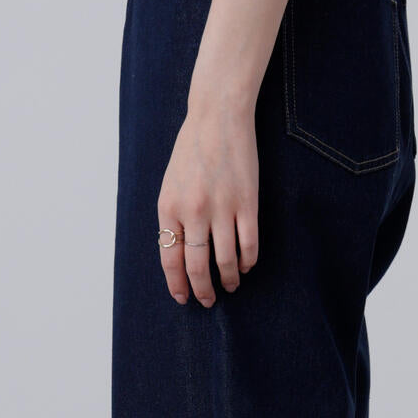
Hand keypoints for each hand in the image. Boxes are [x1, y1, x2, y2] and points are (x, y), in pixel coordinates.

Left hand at [157, 94, 259, 305]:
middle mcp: (193, 212)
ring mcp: (222, 208)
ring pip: (225, 260)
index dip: (178, 284)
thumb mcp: (170, 184)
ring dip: (229, 279)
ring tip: (232, 285)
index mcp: (169, 208)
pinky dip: (248, 260)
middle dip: (203, 290)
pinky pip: (248, 244)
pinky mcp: (247, 203)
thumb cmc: (192, 150)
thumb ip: (173, 218)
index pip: (171, 260)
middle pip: (198, 267)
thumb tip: (181, 255)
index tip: (184, 298)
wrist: (218, 117)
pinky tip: (246, 265)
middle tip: (208, 301)